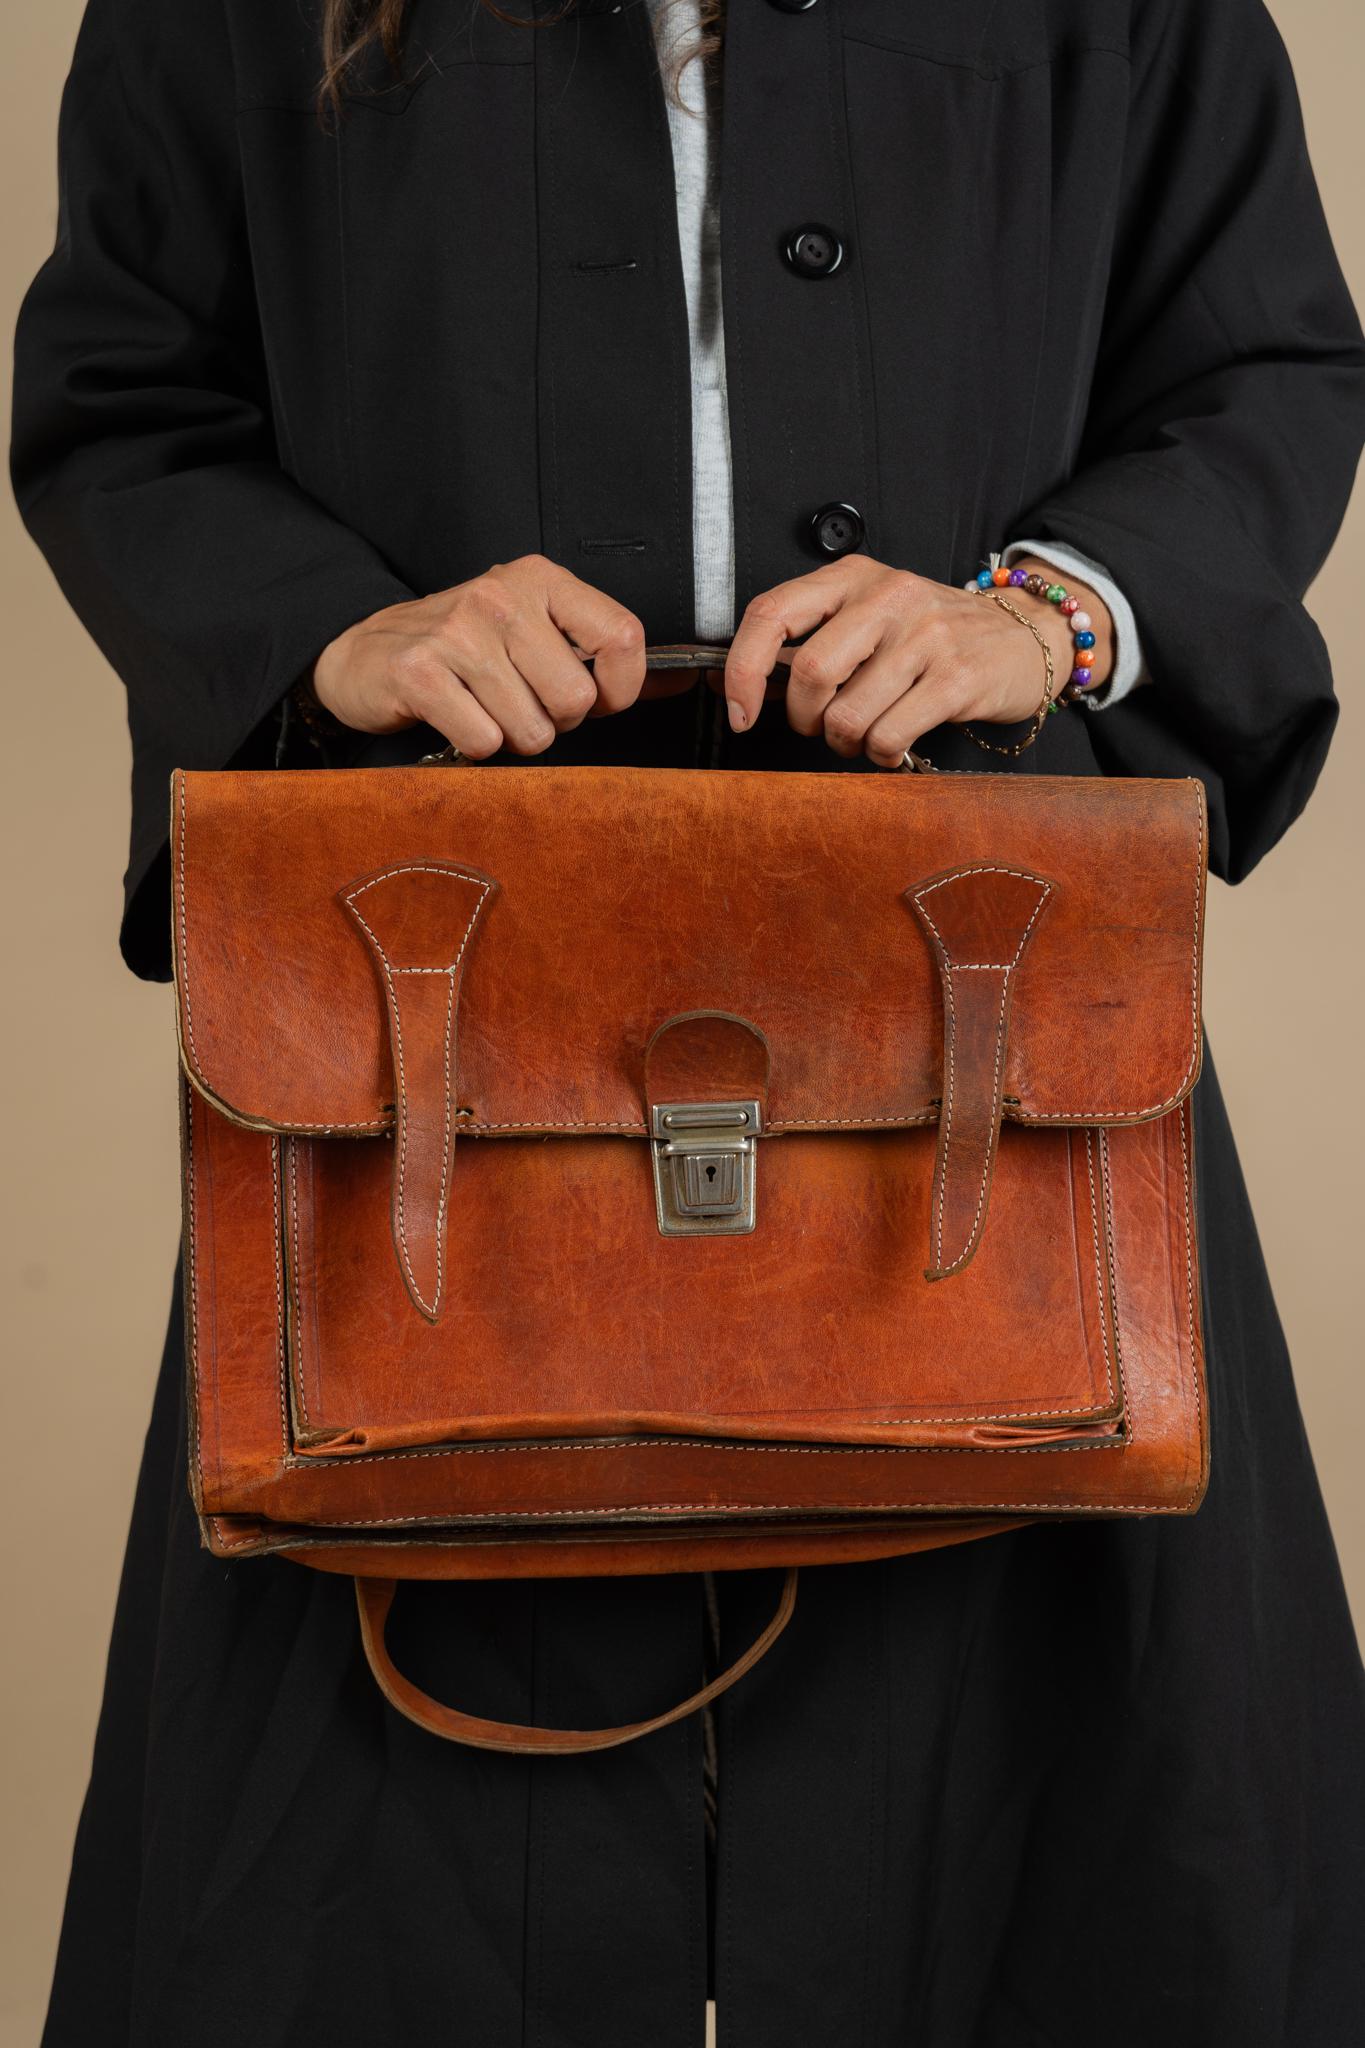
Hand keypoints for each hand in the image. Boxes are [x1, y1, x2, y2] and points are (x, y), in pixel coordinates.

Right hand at [310, 554, 647, 756]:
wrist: (363, 651)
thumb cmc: (461, 648)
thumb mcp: (533, 628)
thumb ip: (598, 652)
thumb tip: (681, 683)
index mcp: (541, 580)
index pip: (623, 637)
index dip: (619, 689)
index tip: (595, 700)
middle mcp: (502, 596)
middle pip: (575, 699)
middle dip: (555, 721)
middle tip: (519, 702)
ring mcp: (458, 632)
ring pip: (532, 730)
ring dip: (511, 736)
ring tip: (483, 707)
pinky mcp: (419, 672)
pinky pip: (484, 741)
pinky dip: (474, 745)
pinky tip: (454, 717)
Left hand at [722, 556, 1113, 764]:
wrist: (1024, 635)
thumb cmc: (931, 635)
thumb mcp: (870, 615)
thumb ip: (809, 639)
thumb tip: (735, 685)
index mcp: (854, 577)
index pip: (772, 614)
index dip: (743, 671)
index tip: (741, 712)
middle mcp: (888, 597)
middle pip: (810, 673)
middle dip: (805, 719)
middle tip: (824, 725)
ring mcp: (926, 636)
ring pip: (847, 715)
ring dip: (846, 743)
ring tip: (866, 733)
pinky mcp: (956, 678)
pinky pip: (888, 736)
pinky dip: (881, 755)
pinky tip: (894, 745)